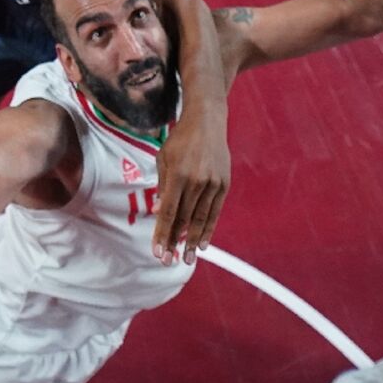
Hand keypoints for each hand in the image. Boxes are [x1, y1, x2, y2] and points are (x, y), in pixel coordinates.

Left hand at [152, 108, 228, 266]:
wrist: (207, 121)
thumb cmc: (180, 140)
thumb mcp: (164, 159)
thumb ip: (162, 186)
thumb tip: (160, 213)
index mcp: (178, 175)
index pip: (169, 212)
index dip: (162, 234)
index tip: (157, 252)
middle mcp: (196, 181)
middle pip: (184, 219)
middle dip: (175, 242)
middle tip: (169, 261)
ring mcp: (212, 183)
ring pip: (201, 218)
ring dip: (193, 241)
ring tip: (188, 258)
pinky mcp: (224, 183)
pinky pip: (215, 211)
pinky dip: (209, 228)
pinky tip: (204, 243)